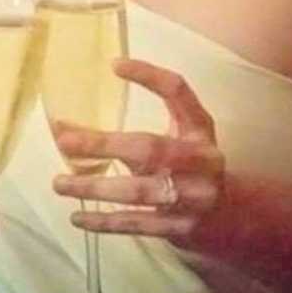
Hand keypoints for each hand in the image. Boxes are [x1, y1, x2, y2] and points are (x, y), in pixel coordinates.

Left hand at [51, 58, 224, 243]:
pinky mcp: (182, 228)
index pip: (178, 92)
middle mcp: (202, 160)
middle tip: (65, 142)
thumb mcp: (174, 140)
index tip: (114, 64)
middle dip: (103, 144)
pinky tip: (78, 218)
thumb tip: (62, 128)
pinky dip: (105, 222)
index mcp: (199, 129)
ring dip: (95, 187)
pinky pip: (137, 224)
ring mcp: (194, 197)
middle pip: (150, 148)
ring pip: (138, 192)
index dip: (150, 76)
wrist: (232, 218)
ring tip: (59, 183)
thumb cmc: (187, 168)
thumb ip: (129, 133)